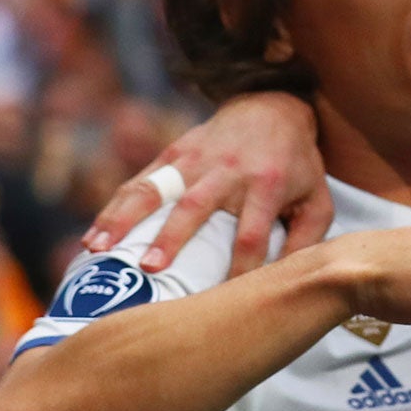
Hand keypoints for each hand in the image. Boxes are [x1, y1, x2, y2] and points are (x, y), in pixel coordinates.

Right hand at [83, 92, 329, 275]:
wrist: (273, 107)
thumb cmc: (297, 166)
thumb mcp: (317, 198)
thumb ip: (307, 239)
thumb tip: (288, 280)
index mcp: (269, 184)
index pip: (251, 233)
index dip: (238, 269)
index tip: (222, 302)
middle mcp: (229, 169)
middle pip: (197, 206)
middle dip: (173, 237)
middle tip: (149, 269)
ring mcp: (197, 159)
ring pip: (157, 189)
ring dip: (125, 218)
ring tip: (99, 249)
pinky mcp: (175, 151)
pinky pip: (140, 180)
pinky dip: (114, 207)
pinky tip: (93, 235)